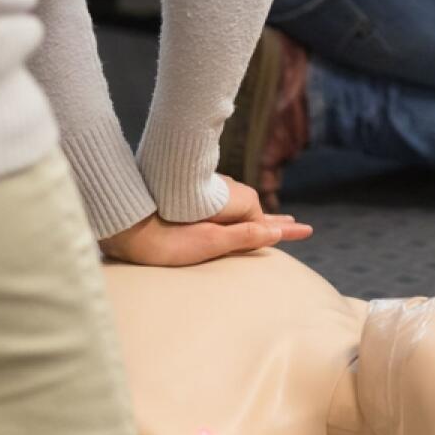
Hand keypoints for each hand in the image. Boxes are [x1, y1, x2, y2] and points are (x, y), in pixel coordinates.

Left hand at [99, 176, 312, 266]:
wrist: (129, 217)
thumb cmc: (168, 236)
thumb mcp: (211, 241)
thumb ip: (244, 236)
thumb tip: (275, 233)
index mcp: (236, 205)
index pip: (264, 223)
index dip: (284, 230)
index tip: (306, 230)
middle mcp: (226, 195)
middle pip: (253, 212)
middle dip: (273, 221)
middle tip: (294, 224)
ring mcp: (208, 193)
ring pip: (236, 206)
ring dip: (253, 215)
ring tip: (269, 223)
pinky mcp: (191, 196)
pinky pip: (221, 203)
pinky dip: (234, 210)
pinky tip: (231, 214)